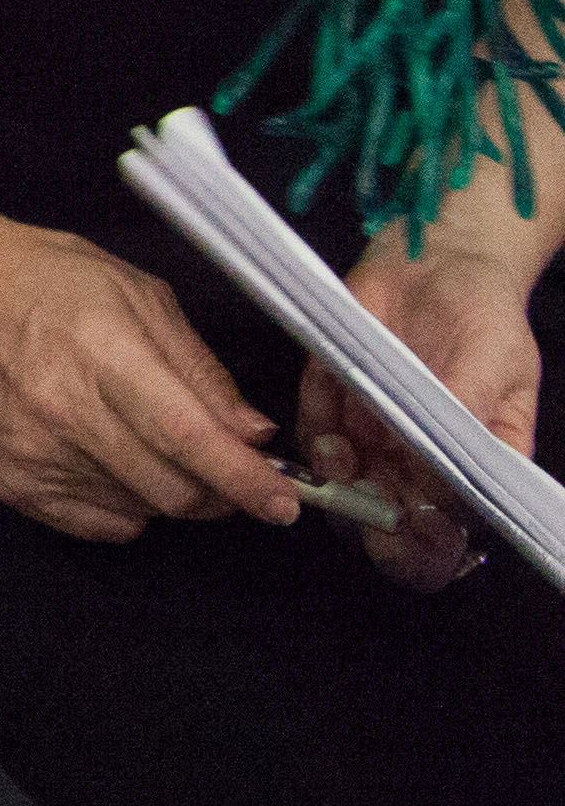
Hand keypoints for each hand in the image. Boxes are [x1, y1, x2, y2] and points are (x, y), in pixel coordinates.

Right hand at [0, 208, 293, 540]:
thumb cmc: (45, 283)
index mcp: (102, 352)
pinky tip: (111, 461)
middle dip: (220, 491)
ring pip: (144, 511)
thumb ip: (200, 368)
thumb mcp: (137, 296)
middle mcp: (63, 410)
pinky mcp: (13, 483)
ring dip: (170, 491)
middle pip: (174, 490)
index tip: (285, 501)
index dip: (245, 477)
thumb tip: (252, 432)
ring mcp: (33, 454)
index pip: (188, 436)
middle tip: (224, 467)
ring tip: (149, 444)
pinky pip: (103, 526)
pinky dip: (127, 505)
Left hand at [315, 219, 548, 591]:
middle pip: (383, 520)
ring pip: (339, 479)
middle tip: (366, 486)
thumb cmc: (487, 318)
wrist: (444, 260)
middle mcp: (416, 460)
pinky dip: (314, 418)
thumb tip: (438, 481)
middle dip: (368, 514)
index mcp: (468, 467)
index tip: (415, 522)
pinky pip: (309, 425)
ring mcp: (371, 432)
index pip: (447, 534)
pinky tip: (333, 394)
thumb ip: (467, 425)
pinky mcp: (332, 395)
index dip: (428, 545)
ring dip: (334, 469)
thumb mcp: (497, 371)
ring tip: (345, 441)